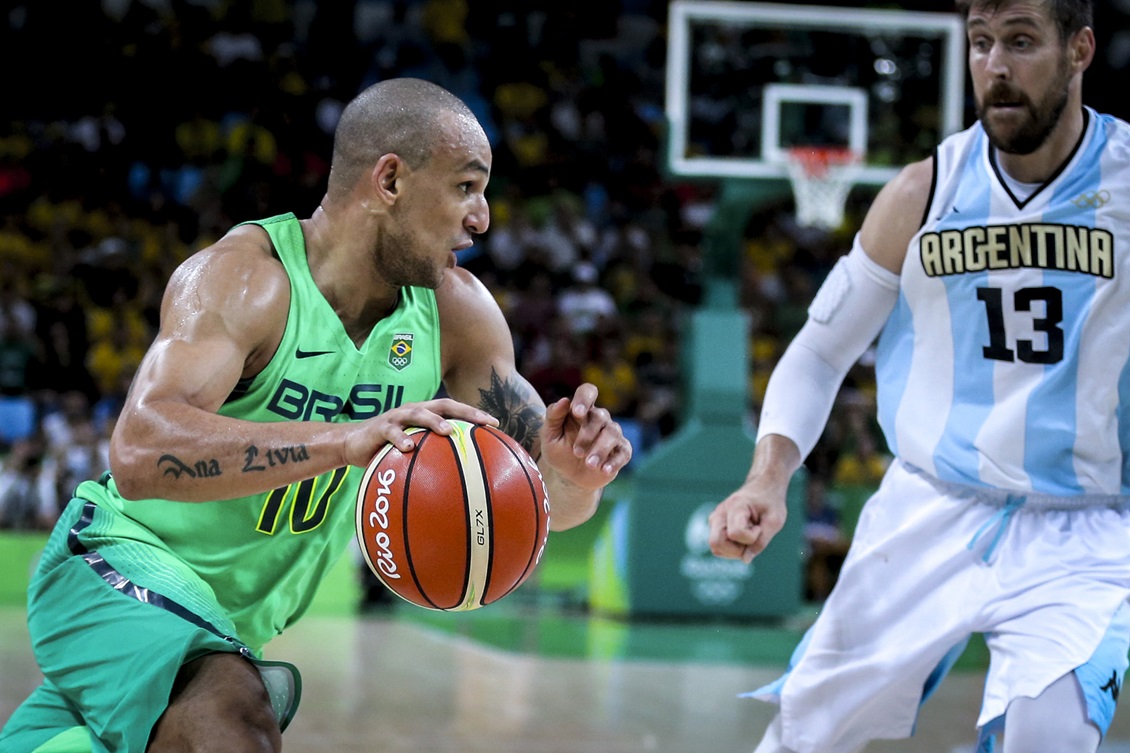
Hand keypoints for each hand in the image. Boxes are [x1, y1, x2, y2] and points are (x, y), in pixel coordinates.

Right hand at [343, 398, 497, 466]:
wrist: (352, 443)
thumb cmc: (388, 450)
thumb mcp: (413, 451)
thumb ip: (433, 457)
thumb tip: (460, 480)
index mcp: (425, 414)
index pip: (454, 410)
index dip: (474, 414)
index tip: (496, 424)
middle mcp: (414, 411)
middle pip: (443, 405)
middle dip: (464, 412)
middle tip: (481, 422)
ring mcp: (396, 417)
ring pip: (418, 414)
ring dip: (434, 421)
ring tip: (449, 431)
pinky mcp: (379, 428)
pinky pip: (391, 432)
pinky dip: (400, 439)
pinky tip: (409, 449)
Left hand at [540, 383, 631, 489]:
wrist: (569, 476)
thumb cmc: (558, 451)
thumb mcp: (549, 436)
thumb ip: (553, 416)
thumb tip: (563, 400)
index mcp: (581, 410)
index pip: (587, 392)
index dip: (584, 398)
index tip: (577, 412)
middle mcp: (599, 418)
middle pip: (600, 416)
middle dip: (587, 434)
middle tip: (577, 453)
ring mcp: (612, 434)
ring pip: (613, 433)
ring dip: (600, 449)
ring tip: (589, 464)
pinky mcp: (621, 451)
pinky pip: (624, 452)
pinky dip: (614, 461)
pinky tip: (604, 470)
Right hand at [707, 481, 787, 563]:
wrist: (763, 486)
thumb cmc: (770, 502)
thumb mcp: (775, 521)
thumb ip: (761, 542)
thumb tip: (745, 560)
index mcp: (735, 506)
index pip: (736, 533)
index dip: (752, 537)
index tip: (760, 526)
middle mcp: (719, 513)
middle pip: (716, 543)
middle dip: (736, 550)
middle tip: (752, 538)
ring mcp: (714, 519)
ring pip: (715, 547)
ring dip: (734, 550)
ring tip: (748, 537)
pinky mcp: (715, 525)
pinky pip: (718, 546)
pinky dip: (731, 548)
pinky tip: (743, 538)